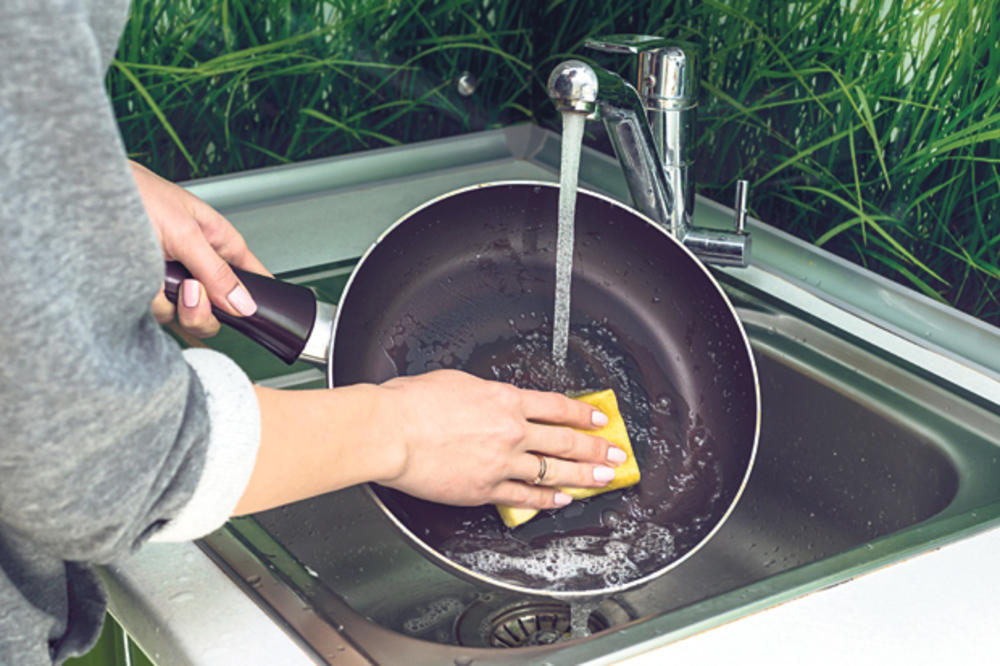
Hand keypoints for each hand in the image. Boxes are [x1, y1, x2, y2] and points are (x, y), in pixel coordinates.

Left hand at [129, 160, 269, 336]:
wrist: (82, 193)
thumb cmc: (135, 193)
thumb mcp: (185, 233)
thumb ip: (216, 272)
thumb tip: (245, 304)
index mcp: (217, 241)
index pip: (251, 276)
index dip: (255, 297)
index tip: (251, 314)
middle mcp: (197, 264)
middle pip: (219, 309)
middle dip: (204, 310)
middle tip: (189, 292)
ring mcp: (172, 280)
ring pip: (187, 316)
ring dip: (172, 305)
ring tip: (157, 279)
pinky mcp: (145, 291)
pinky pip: (157, 313)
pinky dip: (147, 304)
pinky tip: (138, 284)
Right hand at [371, 370, 625, 508]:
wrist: (392, 431)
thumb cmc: (413, 403)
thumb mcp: (457, 382)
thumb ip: (483, 395)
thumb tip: (491, 400)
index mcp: (506, 400)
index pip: (557, 407)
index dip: (583, 414)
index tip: (599, 419)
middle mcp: (511, 431)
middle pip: (565, 441)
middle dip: (596, 448)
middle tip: (615, 454)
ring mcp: (502, 463)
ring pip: (553, 471)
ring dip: (583, 476)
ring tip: (603, 479)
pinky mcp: (485, 489)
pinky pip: (525, 498)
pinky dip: (546, 501)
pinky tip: (560, 501)